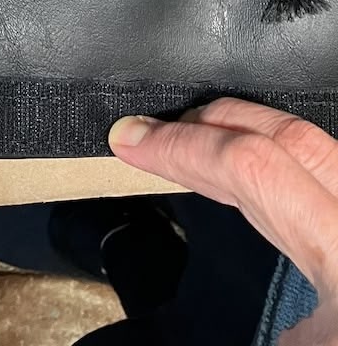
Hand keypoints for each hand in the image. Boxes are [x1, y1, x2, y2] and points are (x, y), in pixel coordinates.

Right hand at [110, 99, 337, 343]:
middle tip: (150, 136)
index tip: (130, 143)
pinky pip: (334, 183)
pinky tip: (258, 189)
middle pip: (289, 139)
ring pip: (320, 151)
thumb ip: (256, 321)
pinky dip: (286, 170)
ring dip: (251, 138)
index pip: (254, 168)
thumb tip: (152, 330)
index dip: (181, 146)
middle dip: (210, 123)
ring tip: (197, 146)